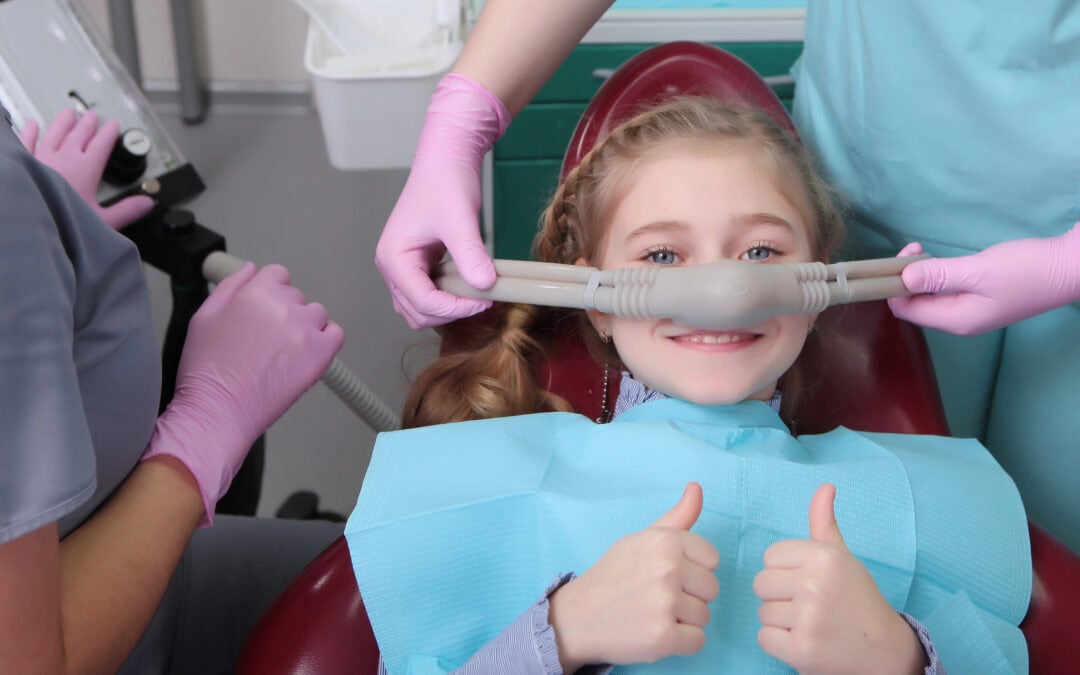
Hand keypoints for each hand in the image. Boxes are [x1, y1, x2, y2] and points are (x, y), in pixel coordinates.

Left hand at [20, 109, 154, 229]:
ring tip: (69, 114)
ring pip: (54, 134)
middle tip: (92, 115)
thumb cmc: (62, 222)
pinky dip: (30, 132)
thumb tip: (147, 203)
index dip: (109, 133)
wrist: (30, 222)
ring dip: (63, 123)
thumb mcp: (103, 222)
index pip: (101, 145)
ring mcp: (41, 159)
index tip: (112, 125)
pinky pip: (26, 142)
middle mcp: (63, 159)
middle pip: (78, 135)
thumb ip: (127, 211)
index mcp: (85, 170)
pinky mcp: (22, 163)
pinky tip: (31, 125)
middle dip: (87, 124)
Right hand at [141, 262, 344, 524]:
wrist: (218, 410)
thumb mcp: (204, 317)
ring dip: (305, 327)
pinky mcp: (320, 354)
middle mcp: (284, 307)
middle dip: (284, 313)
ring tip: (284, 352)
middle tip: (266, 341)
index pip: (278, 274)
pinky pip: (336, 334)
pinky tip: (308, 354)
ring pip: (317, 314)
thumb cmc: (206, 369)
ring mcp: (305, 330)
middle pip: (296, 297)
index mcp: (256, 293)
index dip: (270, 292)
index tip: (264, 311)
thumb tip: (252, 269)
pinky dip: (326, 341)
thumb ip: (230, 286)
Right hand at [374, 73, 509, 328]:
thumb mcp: (460, 219)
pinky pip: (429, 297)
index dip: (456, 308)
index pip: (422, 301)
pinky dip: (449, 300)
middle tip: (485, 299)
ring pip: (421, 311)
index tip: (487, 300)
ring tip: (477, 293)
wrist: (446, 161)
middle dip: (451, 312)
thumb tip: (485, 287)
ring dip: (448, 310)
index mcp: (393, 258)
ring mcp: (403, 270)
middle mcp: (392, 268)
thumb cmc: (446, 183)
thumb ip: (470, 254)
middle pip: (418, 313)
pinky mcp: (417, 267)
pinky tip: (470, 285)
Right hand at [548, 482, 719, 671]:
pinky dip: (680, 643)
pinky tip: (655, 632)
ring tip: (653, 614)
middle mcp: (667, 569)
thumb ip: (677, 517)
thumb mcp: (642, 539)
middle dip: (690, 596)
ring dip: (684, 621)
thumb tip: (697, 486)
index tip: (668, 575)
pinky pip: (698, 641)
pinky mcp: (663, 637)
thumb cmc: (614, 575)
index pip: (712, 560)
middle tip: (658, 597)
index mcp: (665, 541)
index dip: (692, 570)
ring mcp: (665, 604)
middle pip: (712, 589)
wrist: (577, 616)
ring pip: (705, 616)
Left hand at [754, 484, 923, 674]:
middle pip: (761, 584)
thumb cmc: (858, 598)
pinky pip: (764, 638)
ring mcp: (807, 618)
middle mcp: (814, 584)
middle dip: (779, 596)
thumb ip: (825, 522)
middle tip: (809, 605)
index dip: (785, 571)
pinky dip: (780, 644)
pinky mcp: (801, 649)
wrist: (885, 650)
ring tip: (810, 624)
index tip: (808, 582)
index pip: (770, 556)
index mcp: (823, 556)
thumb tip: (825, 486)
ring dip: (781, 622)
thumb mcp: (842, 557)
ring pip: (762, 613)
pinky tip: (805, 641)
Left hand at [888, 222, 1079, 334]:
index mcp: (956, 320)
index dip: (894, 287)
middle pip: (916, 305)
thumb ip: (938, 275)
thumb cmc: (1026, 271)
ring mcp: (972, 312)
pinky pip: (947, 292)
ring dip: (921, 275)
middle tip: (915, 248)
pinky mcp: (982, 300)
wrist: (1072, 268)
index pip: (906, 311)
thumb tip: (902, 278)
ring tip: (924, 250)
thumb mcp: (978, 270)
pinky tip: (941, 261)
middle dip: (906, 279)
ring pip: (931, 297)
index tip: (903, 257)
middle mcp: (960, 321)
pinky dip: (938, 276)